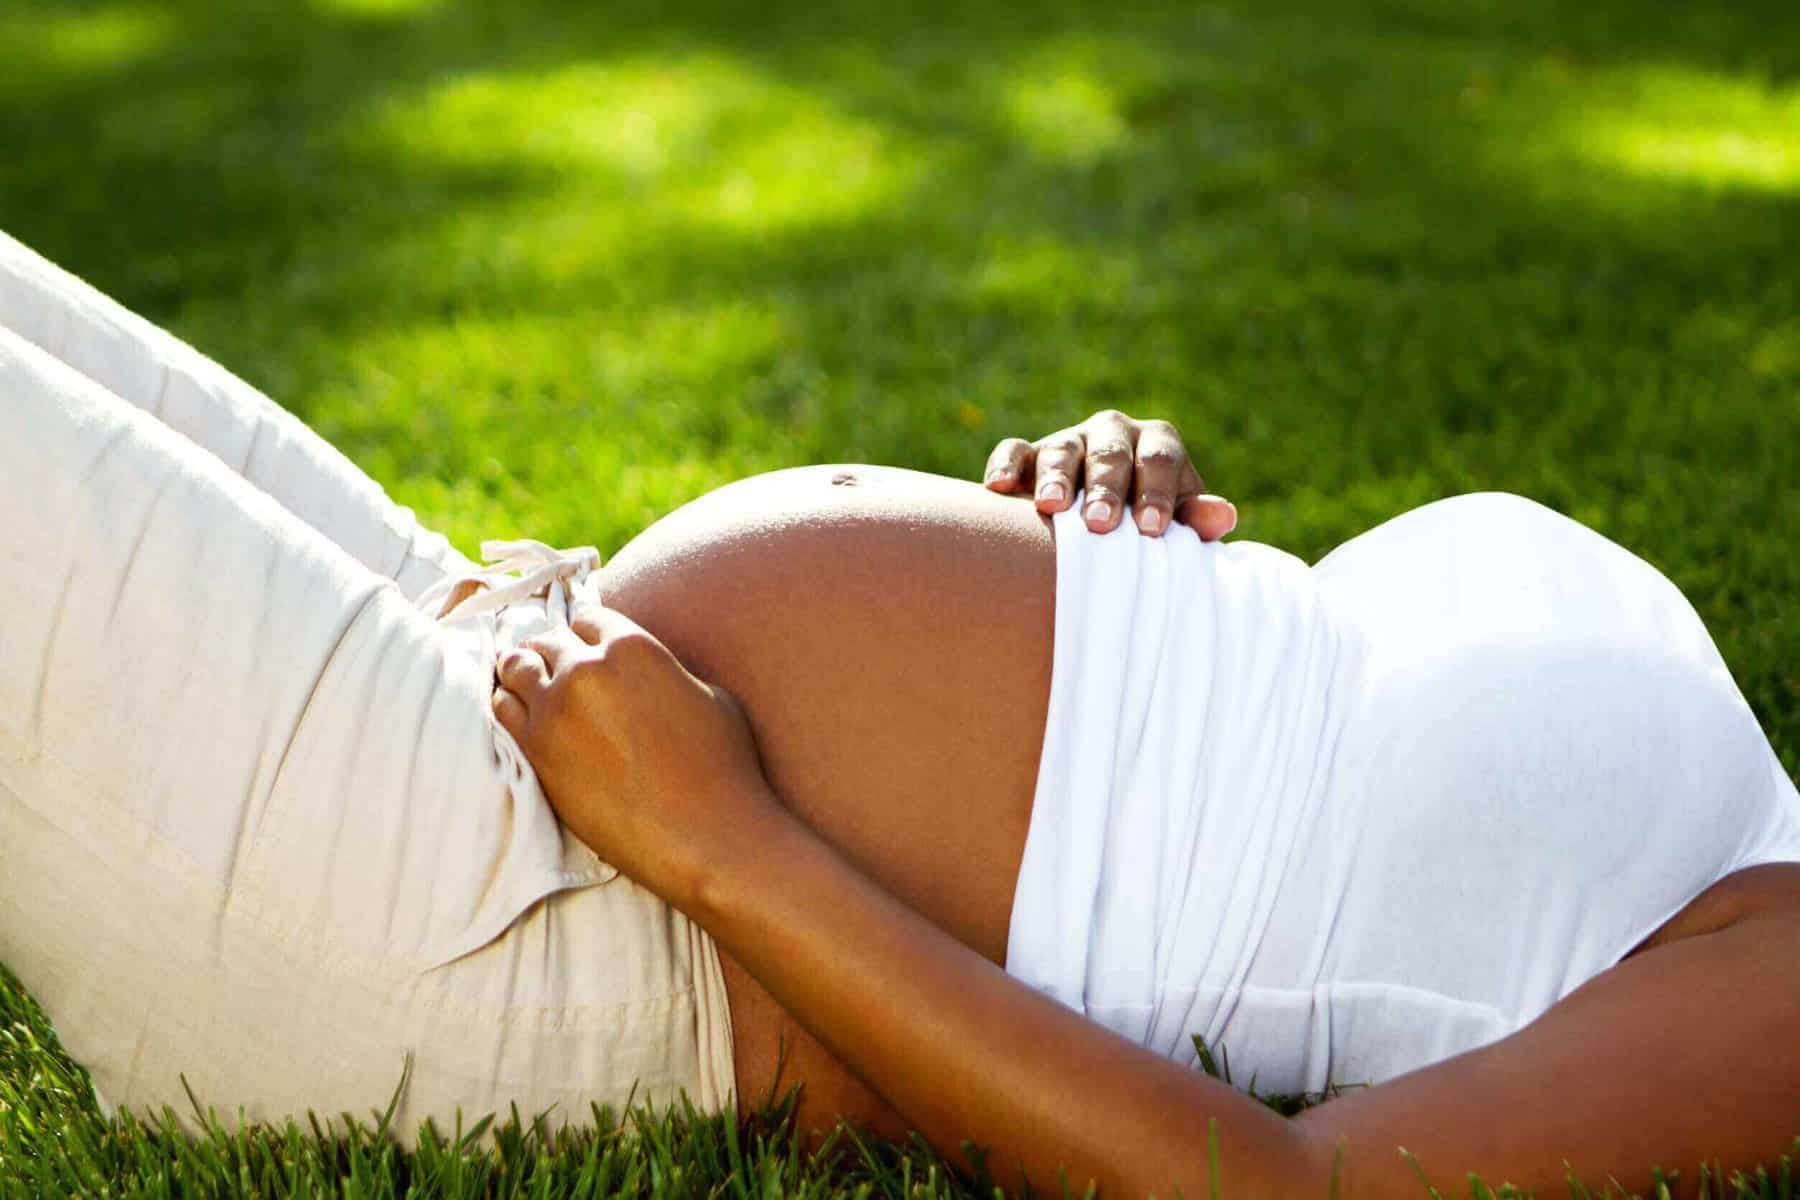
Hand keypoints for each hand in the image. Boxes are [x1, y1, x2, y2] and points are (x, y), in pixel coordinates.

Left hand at [492, 605, 775, 907]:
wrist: (703, 834)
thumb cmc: (723, 767)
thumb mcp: (711, 695)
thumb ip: (669, 671)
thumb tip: (652, 675)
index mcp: (633, 646)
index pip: (589, 618)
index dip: (588, 634)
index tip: (585, 648)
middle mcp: (587, 667)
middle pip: (547, 641)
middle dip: (550, 651)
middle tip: (550, 666)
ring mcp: (556, 708)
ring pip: (515, 668)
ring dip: (521, 673)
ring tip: (527, 684)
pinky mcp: (536, 750)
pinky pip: (503, 710)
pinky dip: (509, 705)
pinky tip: (519, 713)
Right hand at [982, 409, 1236, 538]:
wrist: (1104, 528)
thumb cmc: (1148, 529)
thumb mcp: (1175, 526)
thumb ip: (1195, 522)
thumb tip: (1222, 516)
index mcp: (1156, 444)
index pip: (1160, 460)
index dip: (1157, 493)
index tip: (1152, 530)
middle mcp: (1111, 433)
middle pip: (1110, 452)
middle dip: (1106, 488)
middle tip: (1102, 523)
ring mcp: (1068, 441)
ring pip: (1061, 449)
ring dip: (1056, 476)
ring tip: (1050, 506)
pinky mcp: (1028, 456)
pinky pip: (1014, 451)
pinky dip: (1005, 465)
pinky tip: (997, 488)